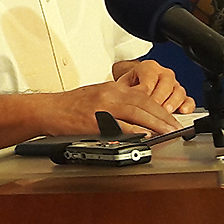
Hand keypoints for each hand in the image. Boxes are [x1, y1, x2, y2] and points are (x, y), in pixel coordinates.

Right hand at [36, 78, 183, 136]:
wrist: (46, 110)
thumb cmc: (68, 106)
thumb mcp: (97, 97)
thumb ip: (118, 104)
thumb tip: (139, 117)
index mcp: (111, 88)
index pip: (144, 96)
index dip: (161, 108)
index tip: (172, 118)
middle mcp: (109, 94)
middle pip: (145, 103)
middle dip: (164, 116)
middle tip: (177, 127)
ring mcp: (102, 106)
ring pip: (136, 112)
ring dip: (155, 123)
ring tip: (168, 132)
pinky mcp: (94, 120)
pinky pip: (118, 125)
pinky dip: (134, 130)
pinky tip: (145, 135)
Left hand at [113, 59, 195, 113]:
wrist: (134, 87)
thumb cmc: (128, 87)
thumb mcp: (123, 86)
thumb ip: (125, 92)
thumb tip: (125, 101)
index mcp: (149, 67)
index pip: (150, 80)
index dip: (145, 92)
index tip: (140, 102)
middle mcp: (164, 74)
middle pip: (166, 85)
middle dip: (159, 99)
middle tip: (153, 110)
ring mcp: (175, 85)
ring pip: (178, 92)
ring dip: (172, 103)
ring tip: (165, 112)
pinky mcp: (182, 96)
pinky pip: (189, 100)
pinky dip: (187, 106)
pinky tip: (182, 111)